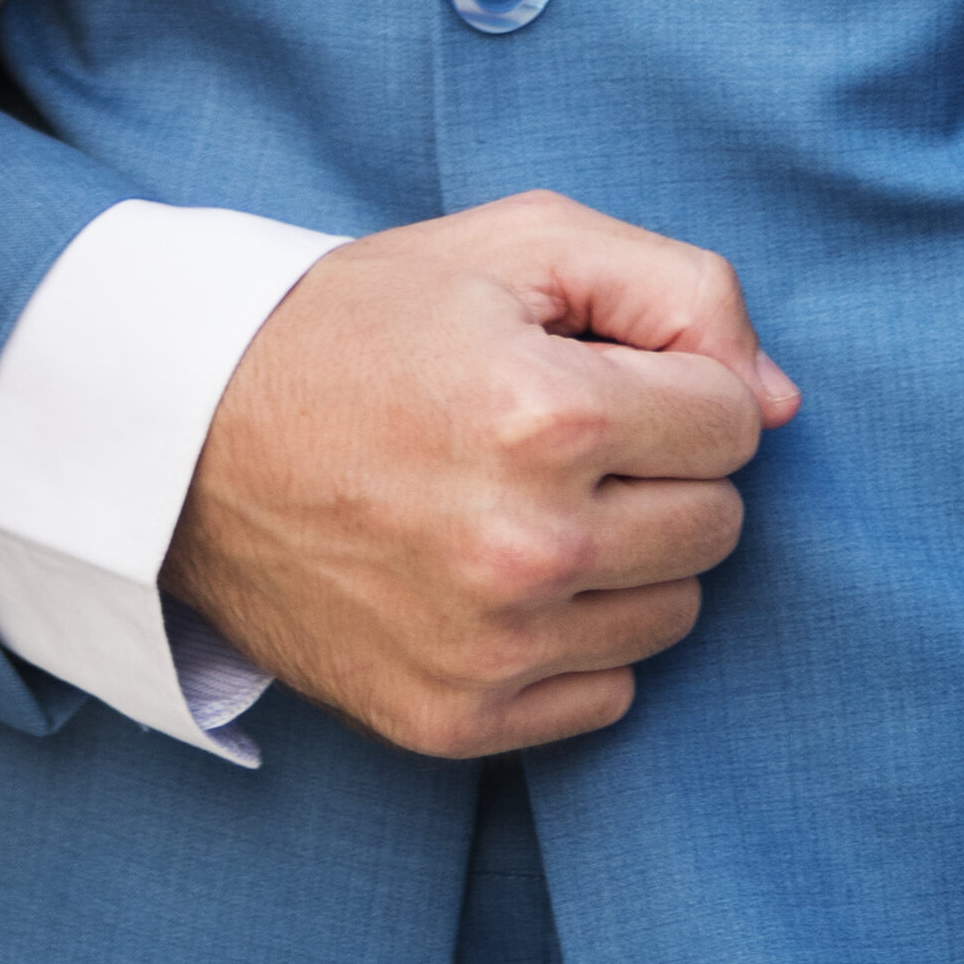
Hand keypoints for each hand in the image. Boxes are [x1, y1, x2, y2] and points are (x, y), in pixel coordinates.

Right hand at [167, 190, 799, 758]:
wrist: (184, 444)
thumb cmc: (358, 328)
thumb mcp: (511, 245)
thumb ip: (675, 289)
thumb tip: (779, 405)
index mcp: (545, 412)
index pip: (733, 420)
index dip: (674, 382)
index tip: (595, 372)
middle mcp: (527, 544)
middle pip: (718, 524)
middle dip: (660, 470)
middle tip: (556, 438)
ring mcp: (492, 646)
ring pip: (674, 614)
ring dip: (624, 558)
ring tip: (523, 504)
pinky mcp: (458, 719)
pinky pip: (608, 692)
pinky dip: (574, 639)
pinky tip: (496, 578)